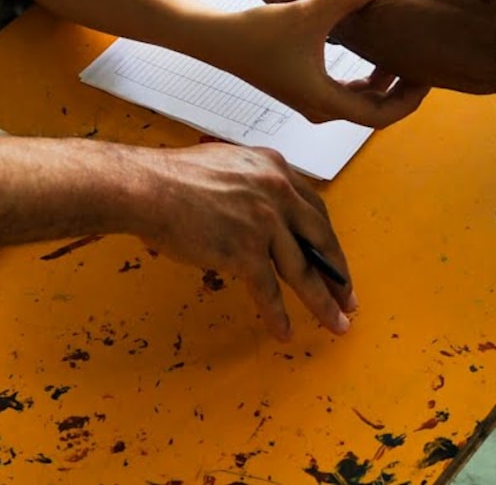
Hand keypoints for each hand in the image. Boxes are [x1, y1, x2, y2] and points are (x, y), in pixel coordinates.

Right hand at [138, 141, 356, 339]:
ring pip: (304, 270)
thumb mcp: (229, 166)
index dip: (327, 239)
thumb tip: (261, 212)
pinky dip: (278, 314)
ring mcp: (265, 222)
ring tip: (336, 323)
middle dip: (337, 273)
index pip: (314, 209)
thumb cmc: (174, 178)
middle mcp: (278, 193)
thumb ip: (253, 185)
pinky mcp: (246, 250)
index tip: (334, 259)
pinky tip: (284, 330)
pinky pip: (269, 290)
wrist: (148, 188)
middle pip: (321, 239)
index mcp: (275, 168)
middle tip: (348, 296)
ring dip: (323, 302)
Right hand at [219, 0, 428, 127]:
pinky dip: (365, 82)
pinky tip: (374, 59)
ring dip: (383, 87)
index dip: (408, 100)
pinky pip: (346, 94)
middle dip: (401, 93)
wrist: (223, 40)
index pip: (380, 116)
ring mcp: (313, 102)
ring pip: (360, 104)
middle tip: (423, 67)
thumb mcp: (310, 13)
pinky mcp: (306, 90)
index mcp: (325, 100)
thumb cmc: (261, 32)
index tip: (426, 79)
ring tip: (403, 60)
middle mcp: (321, 108)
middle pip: (374, 112)